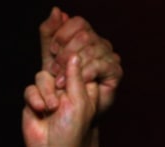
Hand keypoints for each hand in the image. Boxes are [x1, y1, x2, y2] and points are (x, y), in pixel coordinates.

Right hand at [22, 52, 96, 146]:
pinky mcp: (34, 101)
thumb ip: (77, 77)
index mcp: (82, 88)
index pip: (77, 65)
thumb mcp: (80, 101)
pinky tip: (39, 111)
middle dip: (57, 82)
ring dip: (46, 92)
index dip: (73, 67)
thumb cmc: (71, 130)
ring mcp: (49, 95)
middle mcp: (65, 90)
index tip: (71, 79)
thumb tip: (74, 55)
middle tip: (60, 99)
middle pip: (57, 68)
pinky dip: (34, 98)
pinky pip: (30, 89)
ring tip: (50, 109)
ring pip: (42, 77)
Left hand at [39, 6, 122, 121]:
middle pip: (85, 35)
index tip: (52, 51)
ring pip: (91, 50)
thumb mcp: (50, 59)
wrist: (71, 117)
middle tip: (53, 71)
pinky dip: (86, 72)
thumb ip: (49, 35)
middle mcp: (99, 43)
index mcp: (86, 37)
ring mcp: (109, 56)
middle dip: (66, 53)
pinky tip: (77, 81)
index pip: (78, 23)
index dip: (63, 34)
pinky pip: (100, 65)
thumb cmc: (61, 89)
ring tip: (60, 83)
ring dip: (72, 66)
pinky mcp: (115, 71)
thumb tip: (57, 11)